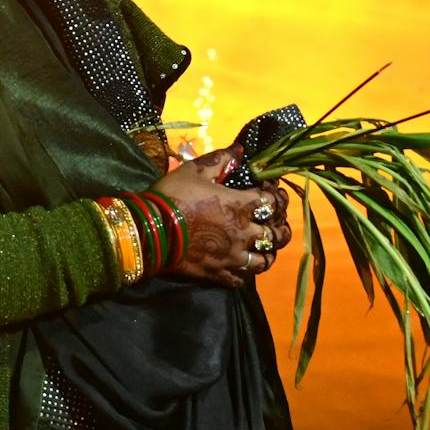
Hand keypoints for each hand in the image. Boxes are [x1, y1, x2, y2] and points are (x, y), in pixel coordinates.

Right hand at [152, 147, 292, 288]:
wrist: (149, 230)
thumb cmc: (173, 195)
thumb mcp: (194, 170)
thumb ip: (220, 160)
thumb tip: (240, 149)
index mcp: (241, 205)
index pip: (272, 202)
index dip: (277, 197)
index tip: (271, 193)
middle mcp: (244, 233)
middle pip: (276, 235)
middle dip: (280, 228)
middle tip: (276, 224)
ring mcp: (233, 256)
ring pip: (264, 261)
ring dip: (267, 254)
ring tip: (263, 250)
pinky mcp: (219, 273)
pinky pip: (241, 280)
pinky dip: (245, 275)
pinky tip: (241, 269)